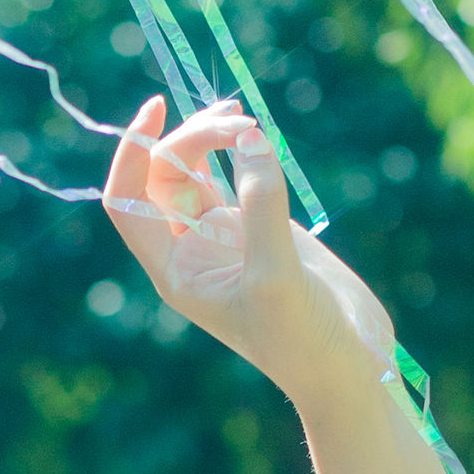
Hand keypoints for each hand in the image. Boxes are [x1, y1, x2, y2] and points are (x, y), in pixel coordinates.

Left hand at [103, 94, 396, 407]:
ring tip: (244, 118)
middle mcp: (190, 251)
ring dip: (212, 136)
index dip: (132, 152)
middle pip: (163, 175)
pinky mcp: (261, 226)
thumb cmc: (303, 339)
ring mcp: (225, 237)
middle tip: (241, 123)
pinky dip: (241, 149)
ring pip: (196, 170)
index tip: (156, 107)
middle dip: (192, 138)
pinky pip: (236, 175)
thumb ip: (261, 206)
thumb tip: (248, 139)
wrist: (346, 366)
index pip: (127, 201)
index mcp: (174, 270)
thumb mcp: (277, 275)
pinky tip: (256, 134)